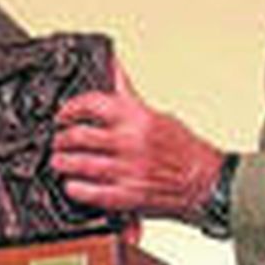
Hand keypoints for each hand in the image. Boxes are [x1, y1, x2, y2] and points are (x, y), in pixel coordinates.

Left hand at [52, 64, 223, 221]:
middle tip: (58, 142)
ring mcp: (128, 170)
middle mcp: (131, 142)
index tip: (64, 114)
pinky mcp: (128, 196)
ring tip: (60, 161)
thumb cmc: (185, 150)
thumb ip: (129, 94)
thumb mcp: (157, 114)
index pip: (92, 103)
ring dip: (64, 163)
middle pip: (79, 135)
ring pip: (80, 164)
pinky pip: (91, 192)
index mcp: (138, 118)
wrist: (206, 183)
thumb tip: (113, 68)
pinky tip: (72, 185)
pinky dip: (76, 189)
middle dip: (62, 139)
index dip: (71, 108)